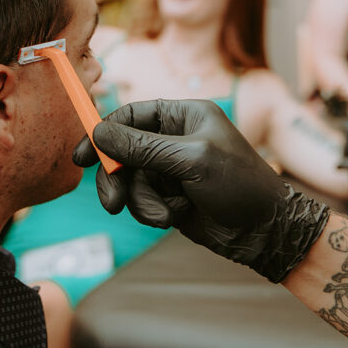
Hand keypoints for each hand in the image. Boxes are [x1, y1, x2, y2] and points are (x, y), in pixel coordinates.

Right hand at [73, 99, 330, 282]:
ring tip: (164, 215)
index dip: (104, 133)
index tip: (82, 155)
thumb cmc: (240, 185)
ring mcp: (171, 169)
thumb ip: (143, 147)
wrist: (265, 231)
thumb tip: (99, 132)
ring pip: (130, 181)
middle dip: (116, 178)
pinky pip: (141, 200)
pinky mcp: (169, 196)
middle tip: (113, 203)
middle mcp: (175, 139)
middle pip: (123, 151)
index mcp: (184, 116)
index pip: (132, 116)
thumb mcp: (191, 160)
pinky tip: (175, 217)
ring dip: (140, 201)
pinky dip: (152, 211)